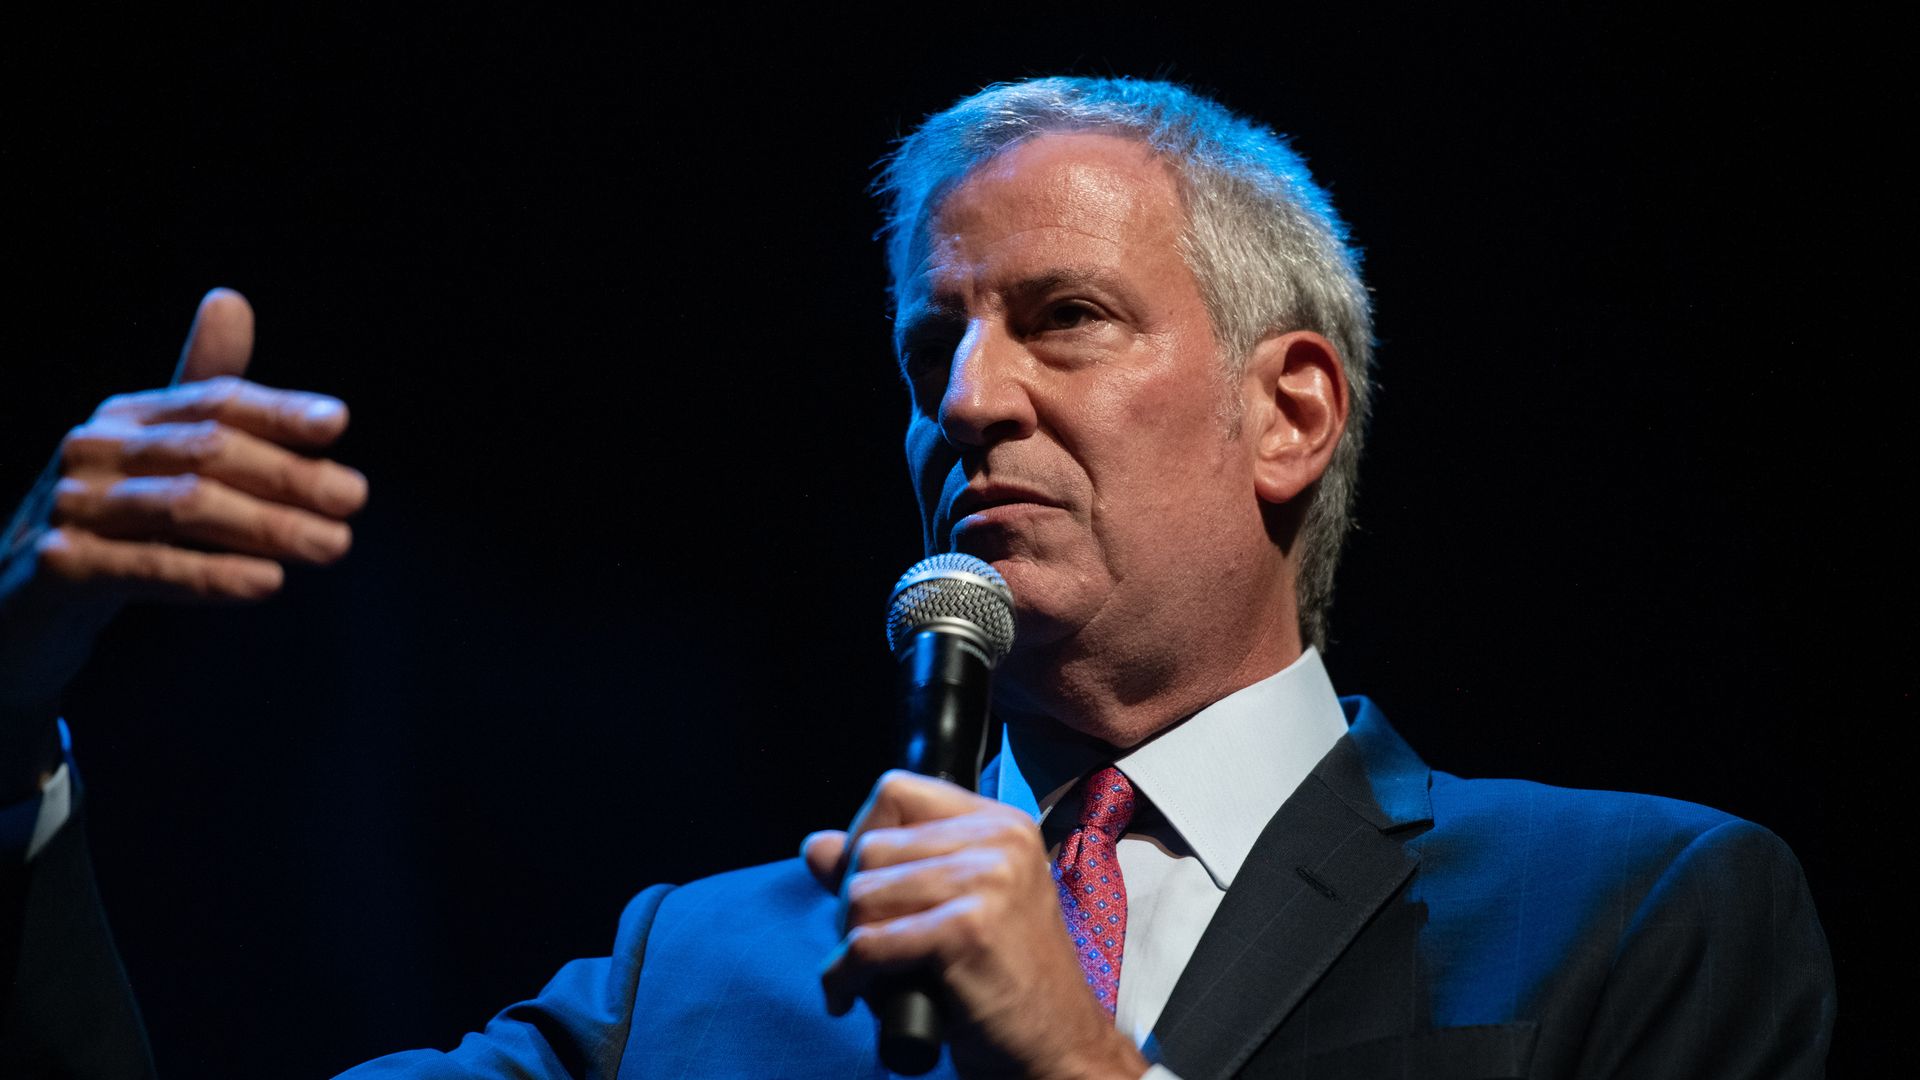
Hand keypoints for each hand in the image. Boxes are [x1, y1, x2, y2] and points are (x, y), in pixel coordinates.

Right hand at [0, 288, 366, 723]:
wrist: (21, 603)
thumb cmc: (110, 522)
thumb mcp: (155, 456)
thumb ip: (203, 394)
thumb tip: (230, 299)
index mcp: (127, 417)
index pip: (213, 403)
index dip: (276, 411)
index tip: (337, 424)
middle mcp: (94, 451)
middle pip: (205, 452)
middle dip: (287, 475)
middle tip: (353, 498)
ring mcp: (71, 508)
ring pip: (182, 507)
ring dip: (267, 526)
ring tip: (332, 544)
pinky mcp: (58, 568)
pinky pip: (146, 567)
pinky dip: (212, 574)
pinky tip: (267, 582)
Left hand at [804, 771, 1149, 1079]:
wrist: (1059, 1046)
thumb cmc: (1003, 982)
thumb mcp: (949, 910)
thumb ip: (885, 872)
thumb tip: (815, 846)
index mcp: (1000, 824)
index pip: (896, 791)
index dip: (863, 836)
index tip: (864, 884)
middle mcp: (999, 841)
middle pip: (871, 847)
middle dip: (850, 904)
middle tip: (867, 947)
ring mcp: (988, 882)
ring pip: (862, 895)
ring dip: (848, 944)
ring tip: (869, 975)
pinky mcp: (968, 930)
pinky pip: (867, 944)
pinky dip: (844, 977)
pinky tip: (849, 996)